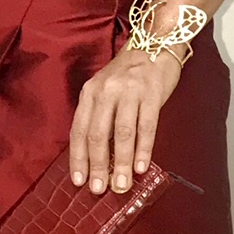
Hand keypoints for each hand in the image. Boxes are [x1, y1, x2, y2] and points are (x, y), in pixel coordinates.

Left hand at [68, 44, 182, 194]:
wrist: (155, 44)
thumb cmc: (128, 74)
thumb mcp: (106, 90)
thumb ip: (100, 117)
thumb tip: (98, 158)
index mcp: (90, 92)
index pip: (80, 129)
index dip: (78, 157)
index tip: (79, 181)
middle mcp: (106, 91)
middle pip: (98, 133)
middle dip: (98, 165)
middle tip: (99, 190)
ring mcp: (129, 91)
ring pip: (122, 133)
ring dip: (121, 162)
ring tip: (121, 185)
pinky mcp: (151, 93)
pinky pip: (147, 126)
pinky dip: (143, 149)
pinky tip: (141, 167)